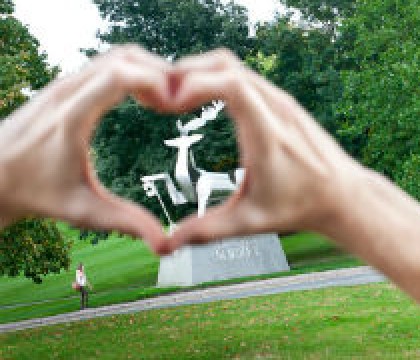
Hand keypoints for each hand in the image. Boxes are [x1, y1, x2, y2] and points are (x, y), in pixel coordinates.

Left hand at [0, 45, 171, 252]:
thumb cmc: (37, 194)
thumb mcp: (84, 213)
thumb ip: (127, 224)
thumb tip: (164, 243)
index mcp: (72, 119)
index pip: (119, 75)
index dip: (155, 80)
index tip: (174, 103)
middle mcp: (66, 93)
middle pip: (124, 57)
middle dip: (160, 72)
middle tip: (180, 101)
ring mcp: (64, 84)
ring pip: (116, 55)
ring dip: (147, 69)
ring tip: (166, 99)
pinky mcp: (65, 85)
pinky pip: (105, 63)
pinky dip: (132, 70)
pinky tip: (145, 97)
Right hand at [165, 49, 368, 251]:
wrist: (343, 195)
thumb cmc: (300, 207)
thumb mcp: (251, 223)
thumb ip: (208, 232)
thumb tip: (168, 245)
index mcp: (267, 133)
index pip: (231, 85)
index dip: (194, 83)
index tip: (168, 102)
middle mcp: (276, 108)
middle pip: (225, 65)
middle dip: (187, 72)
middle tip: (159, 95)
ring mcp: (280, 100)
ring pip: (234, 65)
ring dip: (201, 72)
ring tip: (173, 95)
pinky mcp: (282, 101)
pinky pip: (245, 75)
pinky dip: (218, 76)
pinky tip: (201, 96)